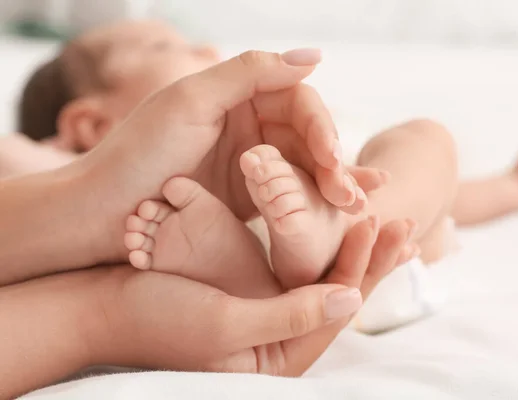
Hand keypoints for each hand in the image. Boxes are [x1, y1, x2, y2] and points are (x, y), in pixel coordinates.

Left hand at [86, 49, 382, 222]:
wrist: (104, 213)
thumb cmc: (139, 153)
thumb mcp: (192, 100)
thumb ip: (251, 72)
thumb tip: (315, 55)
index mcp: (235, 93)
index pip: (296, 99)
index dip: (320, 126)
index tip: (331, 156)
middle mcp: (248, 122)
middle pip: (308, 134)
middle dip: (331, 160)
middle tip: (347, 191)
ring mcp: (251, 160)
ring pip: (306, 164)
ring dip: (333, 182)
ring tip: (357, 203)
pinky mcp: (251, 196)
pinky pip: (292, 192)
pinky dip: (318, 198)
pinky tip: (349, 205)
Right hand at [96, 218, 416, 374]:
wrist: (107, 306)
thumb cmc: (159, 320)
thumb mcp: (226, 323)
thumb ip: (290, 316)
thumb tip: (352, 298)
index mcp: (278, 359)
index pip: (334, 312)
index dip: (362, 270)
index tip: (385, 227)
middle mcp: (280, 338)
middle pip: (336, 295)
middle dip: (370, 259)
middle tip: (403, 223)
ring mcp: (269, 309)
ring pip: (321, 276)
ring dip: (349, 246)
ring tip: (380, 216)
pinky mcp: (254, 286)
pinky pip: (298, 262)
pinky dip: (320, 239)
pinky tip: (337, 218)